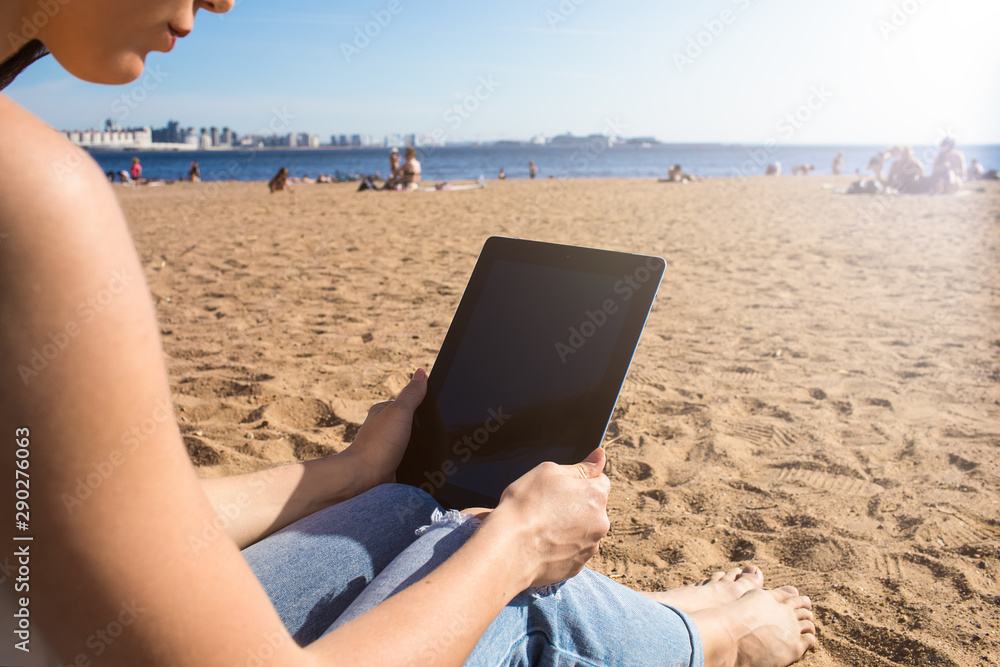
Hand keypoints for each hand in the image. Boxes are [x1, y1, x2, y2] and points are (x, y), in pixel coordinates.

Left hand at [341, 369, 426, 492]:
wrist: (365, 478)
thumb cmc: (379, 444)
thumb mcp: (399, 412)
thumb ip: (412, 394)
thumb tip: (421, 372)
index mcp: (382, 411)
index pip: (409, 403)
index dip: (424, 406)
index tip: (437, 412)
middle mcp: (383, 428)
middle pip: (411, 423)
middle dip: (423, 428)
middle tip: (436, 434)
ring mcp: (386, 447)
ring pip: (411, 442)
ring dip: (421, 446)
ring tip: (431, 450)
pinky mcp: (390, 465)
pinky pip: (409, 459)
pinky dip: (416, 460)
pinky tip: (422, 463)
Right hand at [486, 448, 609, 587]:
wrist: (509, 548)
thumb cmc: (526, 504)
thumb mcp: (549, 471)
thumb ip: (580, 466)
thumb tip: (600, 456)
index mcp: (596, 495)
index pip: (600, 481)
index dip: (579, 482)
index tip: (560, 487)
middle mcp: (601, 523)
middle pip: (593, 508)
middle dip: (576, 506)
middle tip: (547, 507)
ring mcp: (589, 547)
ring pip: (584, 531)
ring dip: (570, 527)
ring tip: (542, 528)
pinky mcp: (576, 567)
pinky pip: (572, 552)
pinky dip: (561, 547)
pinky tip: (541, 544)